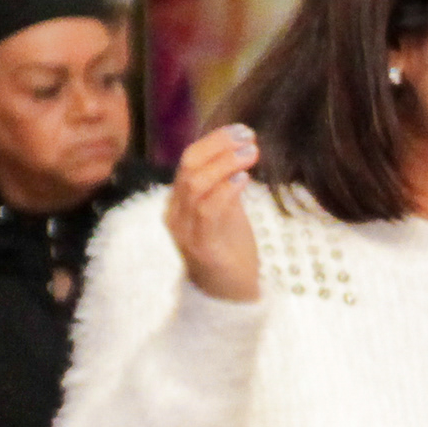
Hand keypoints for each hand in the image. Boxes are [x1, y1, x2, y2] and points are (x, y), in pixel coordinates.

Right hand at [166, 123, 262, 304]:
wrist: (228, 296)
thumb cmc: (231, 251)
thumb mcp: (229, 212)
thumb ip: (227, 186)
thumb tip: (238, 152)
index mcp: (180, 202)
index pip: (189, 161)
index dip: (214, 141)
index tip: (242, 129)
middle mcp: (176, 214)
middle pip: (188, 168)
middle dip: (219, 148)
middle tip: (249, 137)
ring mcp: (185, 231)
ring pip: (195, 186)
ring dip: (225, 165)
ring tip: (251, 153)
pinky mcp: (202, 247)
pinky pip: (207, 212)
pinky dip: (225, 191)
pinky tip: (244, 179)